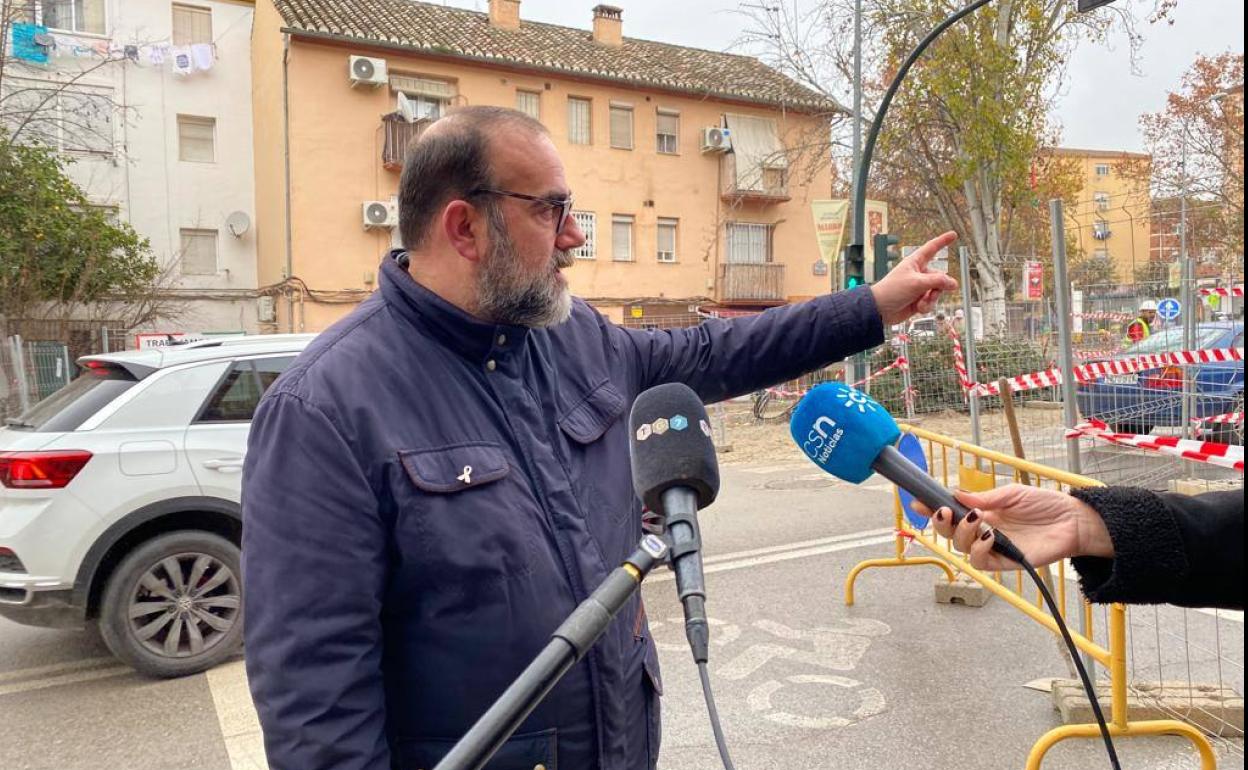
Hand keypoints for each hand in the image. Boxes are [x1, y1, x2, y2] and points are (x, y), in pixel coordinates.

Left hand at [870, 231, 959, 324]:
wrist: (880, 310)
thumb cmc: (892, 291)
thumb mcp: (917, 283)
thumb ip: (938, 282)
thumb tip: (954, 283)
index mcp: (915, 262)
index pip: (932, 248)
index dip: (943, 241)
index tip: (953, 234)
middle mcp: (919, 273)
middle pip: (940, 277)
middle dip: (938, 287)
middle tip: (931, 293)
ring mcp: (919, 287)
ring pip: (937, 291)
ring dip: (931, 299)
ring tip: (921, 302)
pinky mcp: (918, 300)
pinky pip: (931, 302)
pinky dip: (927, 306)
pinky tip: (918, 308)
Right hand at [914, 484, 1113, 570]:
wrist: (1073, 521)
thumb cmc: (1046, 505)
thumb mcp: (1011, 494)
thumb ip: (984, 497)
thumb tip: (956, 494)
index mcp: (982, 512)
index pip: (951, 512)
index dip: (932, 508)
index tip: (918, 501)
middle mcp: (982, 531)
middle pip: (949, 533)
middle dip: (940, 523)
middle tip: (944, 511)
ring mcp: (992, 547)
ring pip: (960, 548)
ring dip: (960, 534)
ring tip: (974, 518)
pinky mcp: (1005, 561)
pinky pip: (980, 561)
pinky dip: (978, 549)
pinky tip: (988, 536)